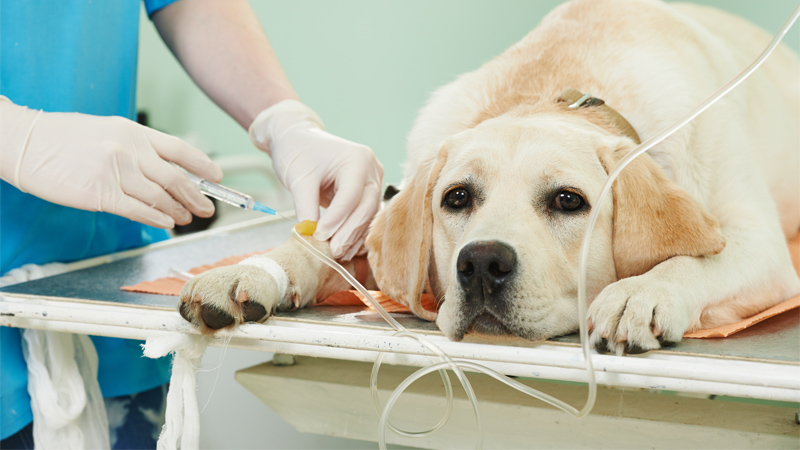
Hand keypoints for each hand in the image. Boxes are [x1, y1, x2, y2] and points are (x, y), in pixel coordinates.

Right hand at [0, 96, 221, 227]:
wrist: (23, 142)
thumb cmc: (62, 138)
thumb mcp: (106, 131)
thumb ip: (137, 150)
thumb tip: (166, 172)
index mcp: (133, 131)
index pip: (179, 149)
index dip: (202, 164)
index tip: (217, 176)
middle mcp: (128, 150)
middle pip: (175, 177)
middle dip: (196, 195)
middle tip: (207, 208)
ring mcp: (115, 172)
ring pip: (159, 196)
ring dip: (177, 210)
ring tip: (186, 219)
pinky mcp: (100, 193)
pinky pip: (137, 210)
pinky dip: (156, 218)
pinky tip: (166, 223)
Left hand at [249, 100, 382, 259]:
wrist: (298, 138)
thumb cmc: (298, 150)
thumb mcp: (298, 178)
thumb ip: (306, 206)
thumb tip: (311, 235)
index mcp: (357, 159)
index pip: (351, 195)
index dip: (336, 219)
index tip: (319, 235)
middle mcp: (371, 169)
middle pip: (366, 207)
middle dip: (348, 232)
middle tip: (331, 251)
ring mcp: (373, 180)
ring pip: (369, 215)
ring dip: (353, 236)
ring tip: (336, 253)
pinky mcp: (367, 192)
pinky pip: (365, 216)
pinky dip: (354, 232)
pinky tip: (344, 247)